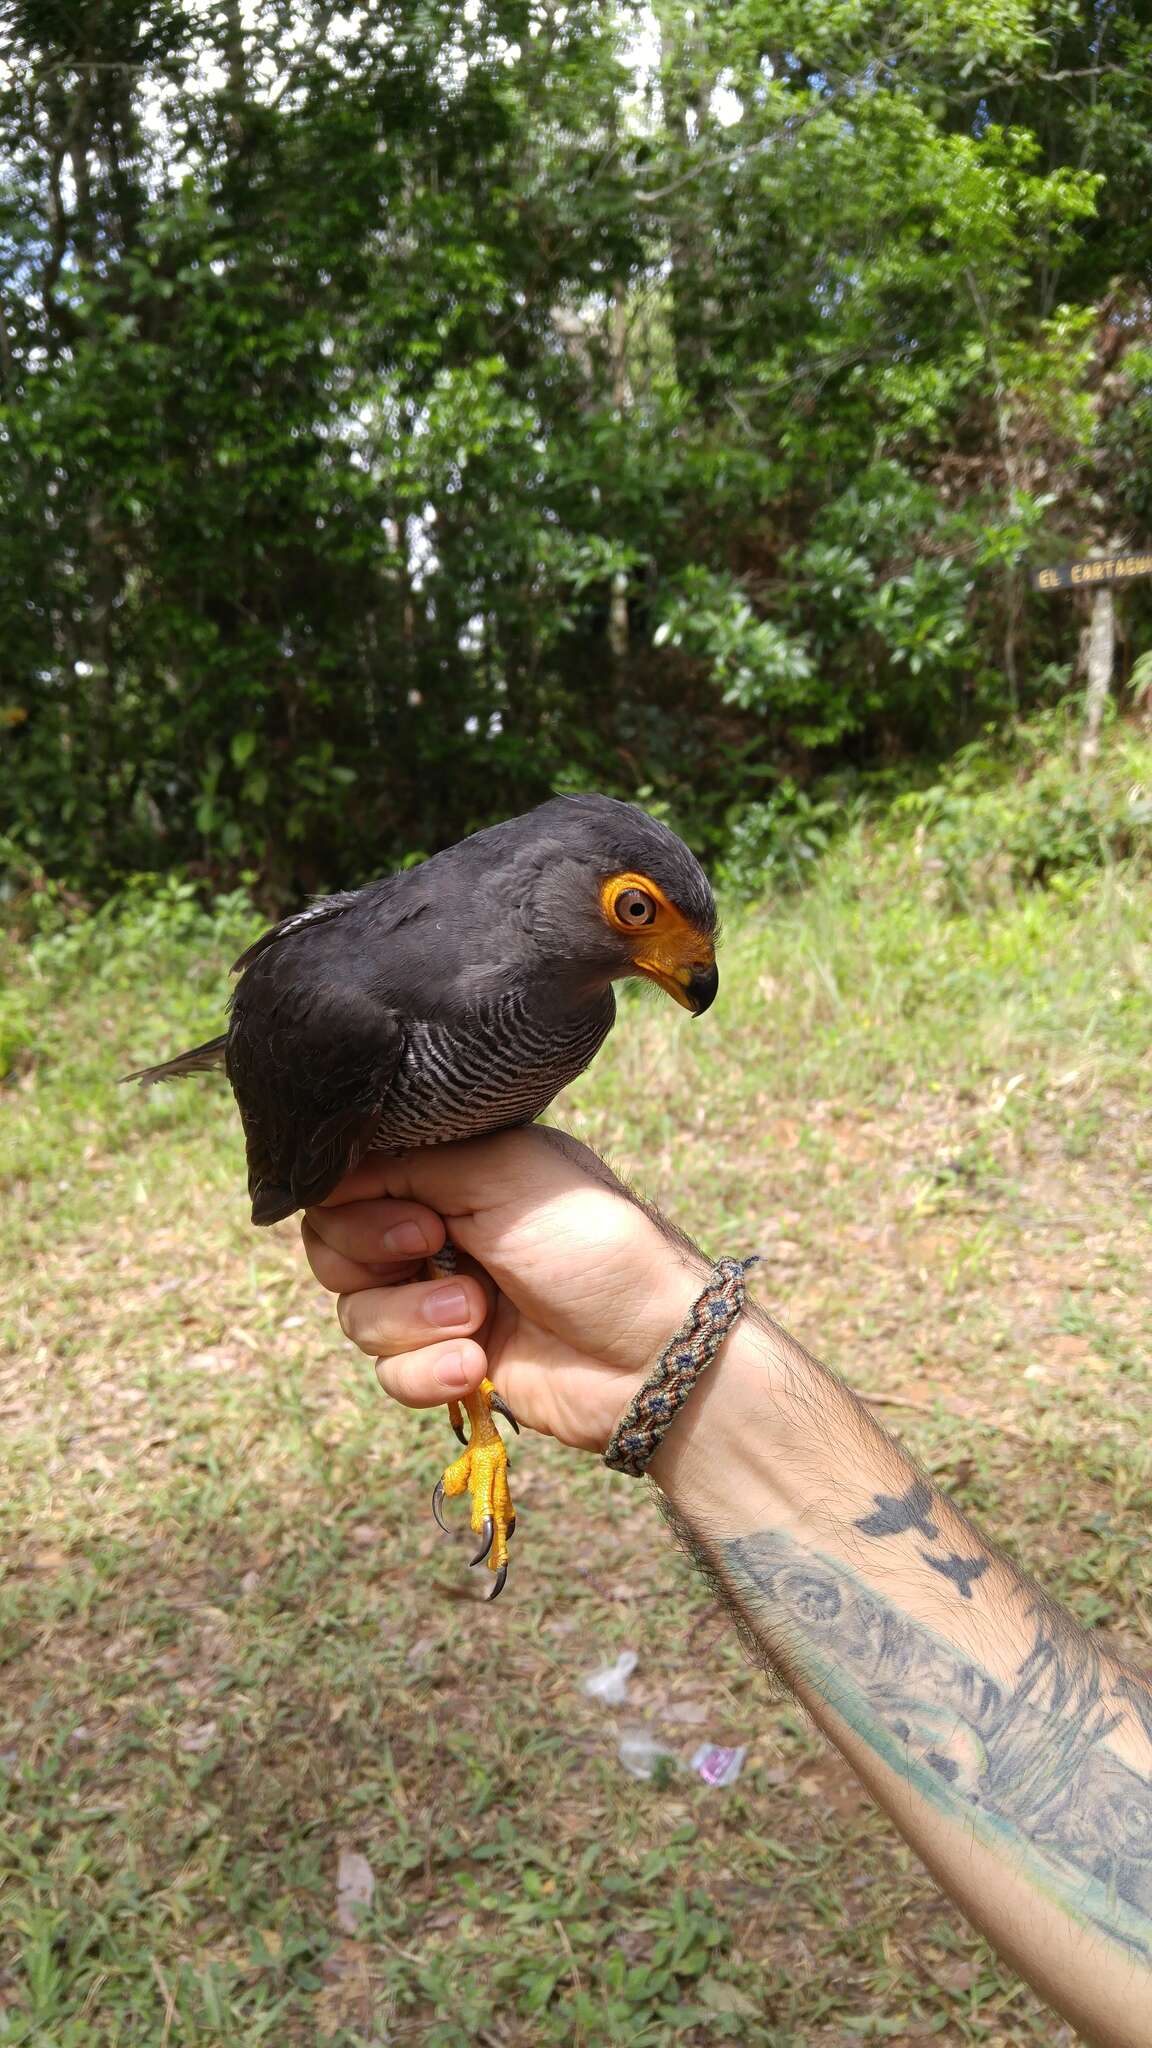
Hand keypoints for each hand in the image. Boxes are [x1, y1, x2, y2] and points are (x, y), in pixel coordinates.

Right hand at [301, 1127, 707, 1452]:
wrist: (651, 1353)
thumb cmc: (593, 1245)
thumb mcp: (504, 1172)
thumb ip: (411, 1160)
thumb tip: (331, 1166)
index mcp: (453, 1171)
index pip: (352, 1179)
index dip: (358, 1202)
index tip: (415, 1217)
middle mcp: (437, 1230)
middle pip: (334, 1246)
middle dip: (375, 1258)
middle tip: (435, 1252)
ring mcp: (440, 1299)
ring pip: (356, 1313)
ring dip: (411, 1321)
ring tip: (478, 1317)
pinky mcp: (449, 1361)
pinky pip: (389, 1373)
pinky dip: (426, 1371)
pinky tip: (474, 1365)